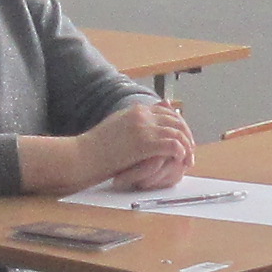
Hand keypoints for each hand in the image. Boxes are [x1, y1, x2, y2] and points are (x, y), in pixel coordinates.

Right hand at [73, 96, 193, 188]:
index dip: (179, 125)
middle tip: (190, 151)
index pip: (168, 111)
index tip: (183, 139)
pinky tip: (180, 160)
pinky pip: (173, 145)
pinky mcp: (144, 143)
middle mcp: (142, 115)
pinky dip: (181, 152)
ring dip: (187, 147)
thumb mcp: (115, 128)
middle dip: (187, 135)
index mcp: (135, 110)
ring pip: (178, 132)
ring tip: (188, 160)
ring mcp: (143, 128)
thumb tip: (146, 130)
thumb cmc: (93, 149)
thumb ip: (133, 125)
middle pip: (177, 120)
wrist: (80, 156)